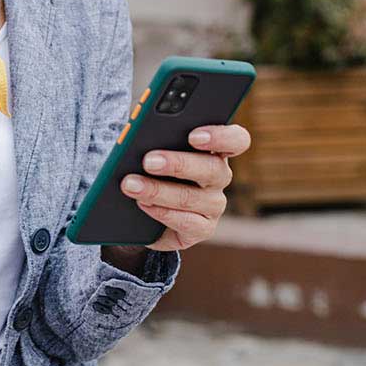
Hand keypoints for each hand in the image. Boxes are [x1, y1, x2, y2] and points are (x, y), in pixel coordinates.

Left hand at [119, 124, 251, 250]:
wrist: (140, 211)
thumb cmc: (148, 170)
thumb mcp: (149, 151)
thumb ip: (152, 139)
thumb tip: (136, 137)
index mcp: (213, 150)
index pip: (235, 140)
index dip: (220, 137)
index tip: (194, 136)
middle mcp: (218, 177)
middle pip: (212, 169)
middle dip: (178, 164)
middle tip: (148, 161)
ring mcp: (213, 205)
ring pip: (193, 197)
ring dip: (158, 191)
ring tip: (130, 185)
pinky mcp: (202, 229)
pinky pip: (188, 223)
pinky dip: (162, 213)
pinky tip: (143, 205)